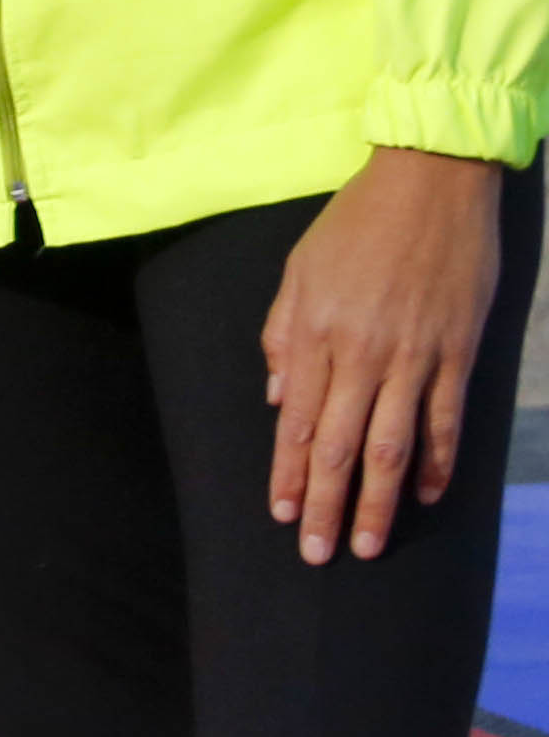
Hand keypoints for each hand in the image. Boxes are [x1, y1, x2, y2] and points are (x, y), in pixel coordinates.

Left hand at [262, 145, 508, 563]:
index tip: (283, 514)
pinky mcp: (458, 351)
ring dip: (380, 500)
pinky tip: (425, 495)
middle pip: (342, 445)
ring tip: (370, 543)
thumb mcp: (299, 269)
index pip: (298, 420)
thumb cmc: (356, 223)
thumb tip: (279, 397)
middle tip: (319, 554)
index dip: (290, 471)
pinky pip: (446, 419)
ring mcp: (415, 355)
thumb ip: (284, 334)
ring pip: (393, 445)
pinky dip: (437, 462)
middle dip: (327, 504)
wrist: (430, 182)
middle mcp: (362, 352)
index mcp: (316, 333)